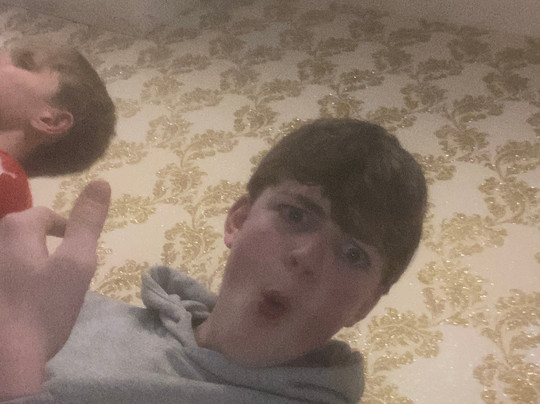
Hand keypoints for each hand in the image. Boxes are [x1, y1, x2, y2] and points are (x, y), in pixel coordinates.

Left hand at [0, 180, 110, 399]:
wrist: (3, 360)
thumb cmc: (43, 307)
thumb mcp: (77, 263)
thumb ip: (88, 222)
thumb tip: (101, 181)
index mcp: (16, 230)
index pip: (45, 215)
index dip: (67, 228)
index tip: (80, 251)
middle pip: (27, 235)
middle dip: (49, 247)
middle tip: (67, 273)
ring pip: (15, 257)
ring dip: (33, 265)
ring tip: (48, 292)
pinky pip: (8, 277)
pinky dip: (19, 284)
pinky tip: (25, 307)